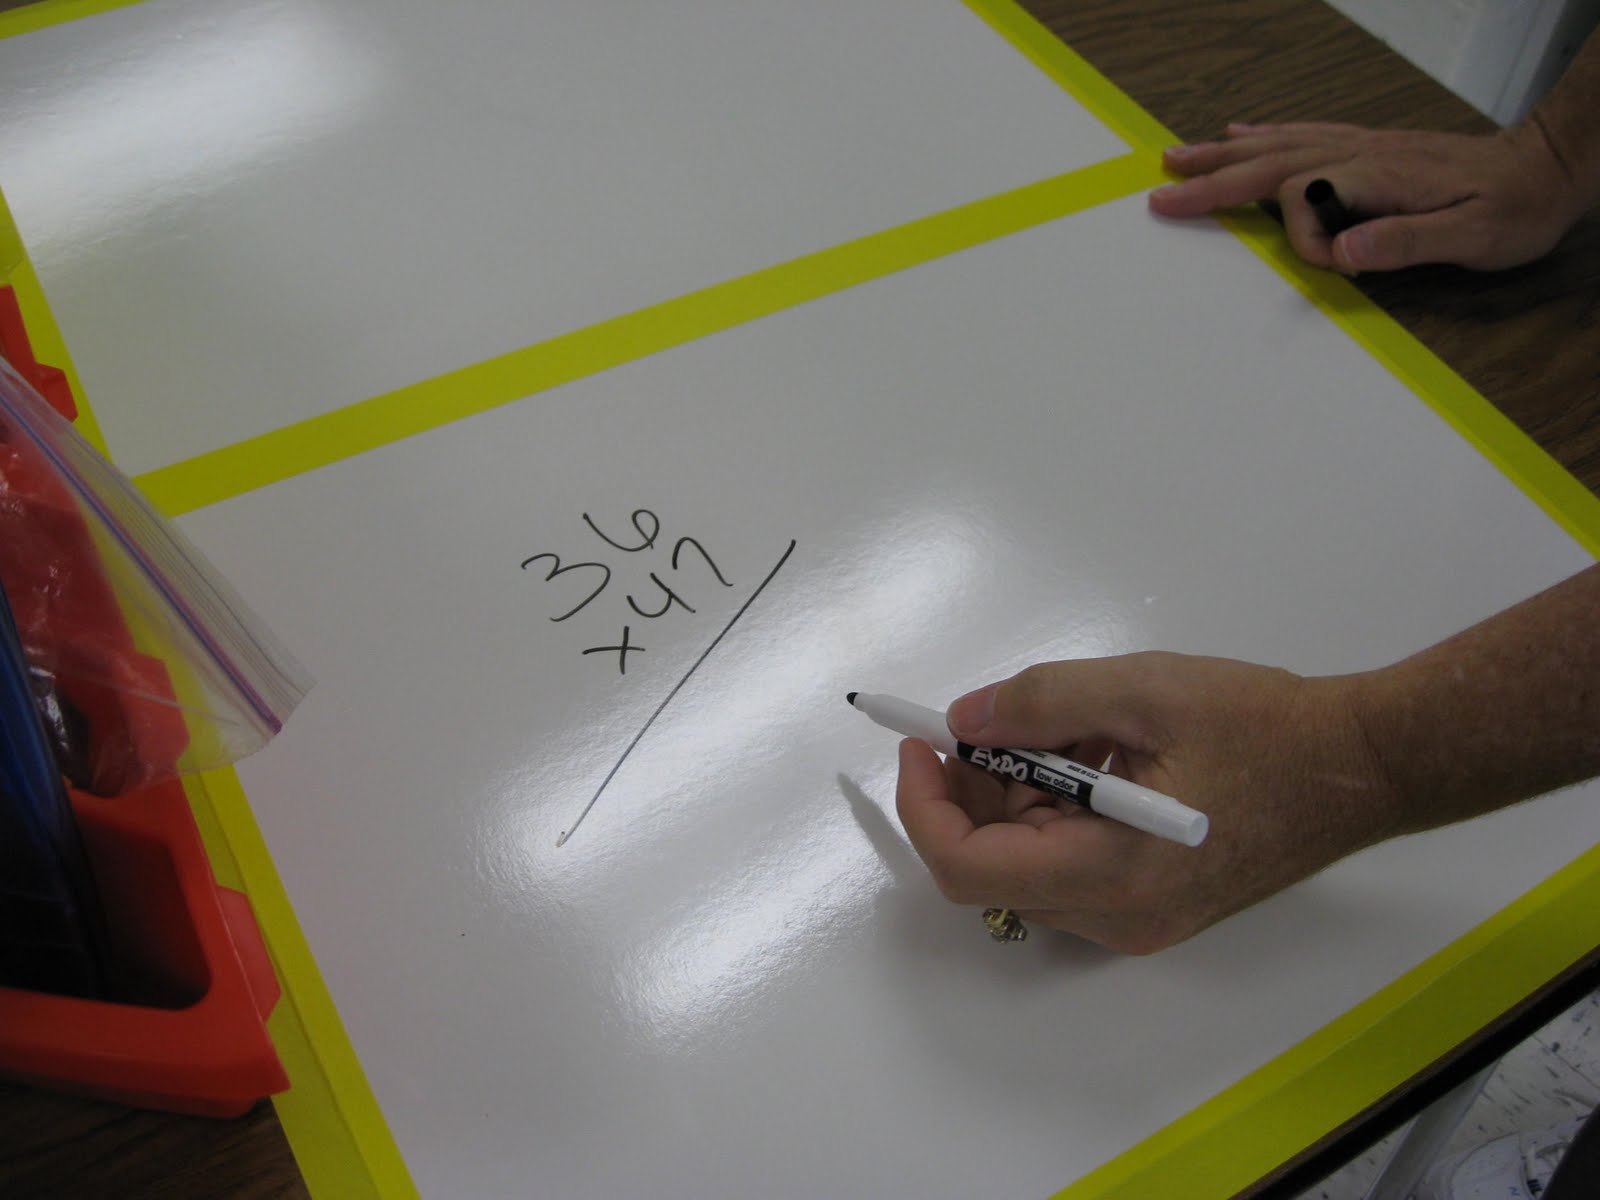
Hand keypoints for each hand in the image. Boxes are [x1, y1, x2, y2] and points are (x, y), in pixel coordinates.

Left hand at [893, 653, 1398, 953]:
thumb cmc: (1264, 726)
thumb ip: (1040, 704)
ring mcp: (1139, 919)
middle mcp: (1117, 917)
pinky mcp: (1157, 903)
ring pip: (1030, 864)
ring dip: (1017, 794)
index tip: (921, 740)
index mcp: (1111, 873)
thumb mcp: (1145, 691)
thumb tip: (963, 723)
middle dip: (972, 790)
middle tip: (992, 720)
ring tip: (1062, 727)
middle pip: (992, 867)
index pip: (967, 868)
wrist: (1362, 767)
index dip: (924, 803)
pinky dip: (1057, 808)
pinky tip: (1095, 752)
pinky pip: (1072, 863)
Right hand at [1148, 122, 1582, 272]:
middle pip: (1270, 163)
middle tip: (1160, 192)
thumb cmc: (1511, 211)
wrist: (1544, 169)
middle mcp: (1361, 153)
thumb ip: (1404, 242)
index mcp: (1379, 176)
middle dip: (1211, 179)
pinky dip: (1262, 136)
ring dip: (1222, 155)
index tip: (1336, 263)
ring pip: (1277, 145)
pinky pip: (1301, 135)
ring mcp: (1361, 145)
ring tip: (1177, 158)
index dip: (1308, 239)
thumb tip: (1343, 250)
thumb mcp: (1471, 237)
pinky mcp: (1367, 146)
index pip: (1308, 201)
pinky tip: (1239, 133)